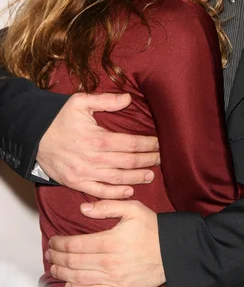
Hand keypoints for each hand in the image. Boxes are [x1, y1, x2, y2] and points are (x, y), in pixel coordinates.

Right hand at [37, 92, 159, 197]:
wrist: (34, 138)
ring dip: (137, 177)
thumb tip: (128, 98)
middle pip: (128, 162)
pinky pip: (100, 192)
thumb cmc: (58, 118)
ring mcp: (85, 174)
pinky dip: (116, 194)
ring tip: (151, 174)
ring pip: (117, 179)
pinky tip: (129, 191)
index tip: (159, 143)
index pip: (130, 143)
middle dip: (147, 160)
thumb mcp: (80, 102)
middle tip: (161, 158)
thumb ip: (106, 100)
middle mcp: (93, 159)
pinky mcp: (77, 183)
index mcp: (97, 138)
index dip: (147, 144)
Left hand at [46, 200, 165, 286]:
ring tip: (54, 266)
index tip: (53, 240)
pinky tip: (68, 283)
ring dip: (62, 273)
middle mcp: (108, 264)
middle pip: (73, 262)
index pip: (75, 245)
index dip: (59, 243)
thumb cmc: (153, 229)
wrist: (171, 252)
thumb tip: (84, 208)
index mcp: (110, 242)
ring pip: (78, 279)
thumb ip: (107, 206)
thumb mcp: (133, 209)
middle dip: (57, 257)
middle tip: (50, 252)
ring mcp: (112, 280)